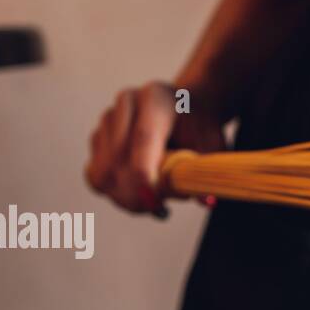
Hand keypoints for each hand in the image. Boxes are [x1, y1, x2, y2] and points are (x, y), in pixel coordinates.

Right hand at [85, 80, 225, 214]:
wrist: (187, 111)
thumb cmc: (200, 128)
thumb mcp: (212, 145)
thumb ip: (204, 169)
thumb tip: (203, 200)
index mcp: (157, 98)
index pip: (144, 137)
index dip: (145, 171)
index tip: (152, 200)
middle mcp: (126, 104)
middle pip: (117, 157)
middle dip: (134, 193)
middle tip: (158, 210)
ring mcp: (108, 120)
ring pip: (103, 172)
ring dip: (127, 198)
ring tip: (156, 205)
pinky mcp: (98, 138)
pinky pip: (97, 177)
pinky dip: (116, 195)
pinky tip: (142, 198)